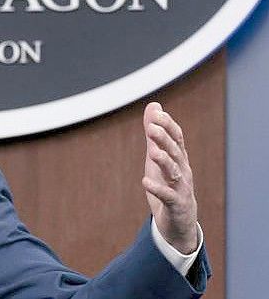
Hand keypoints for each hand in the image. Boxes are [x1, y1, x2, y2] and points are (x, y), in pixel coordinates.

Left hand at [142, 102, 198, 253]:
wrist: (179, 221)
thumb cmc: (168, 184)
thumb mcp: (158, 157)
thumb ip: (155, 134)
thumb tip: (153, 106)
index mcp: (179, 158)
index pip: (177, 138)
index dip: (168, 126)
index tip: (157, 114)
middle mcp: (183, 171)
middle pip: (175, 153)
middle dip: (164, 140)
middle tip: (152, 128)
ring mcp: (181, 188)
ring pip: (174, 173)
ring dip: (164, 162)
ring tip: (152, 152)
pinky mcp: (176, 204)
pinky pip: (167, 196)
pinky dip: (157, 189)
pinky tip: (145, 181)